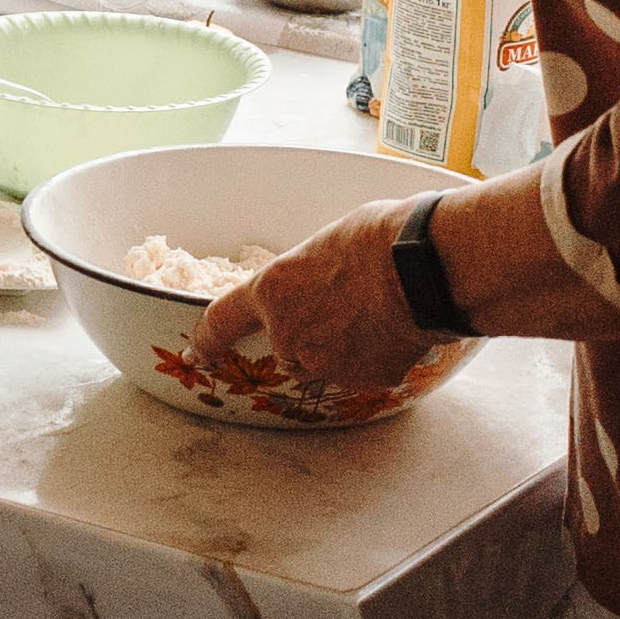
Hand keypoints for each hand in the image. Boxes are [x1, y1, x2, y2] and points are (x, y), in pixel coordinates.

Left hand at [197, 198, 437, 391]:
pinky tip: (395, 329)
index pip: (223, 321)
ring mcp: (325, 363)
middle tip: (345, 307)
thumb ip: (307, 276)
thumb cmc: (379, 239)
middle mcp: (289, 333)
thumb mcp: (325, 245)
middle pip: (287, 349)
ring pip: (325, 365)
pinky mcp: (362, 380)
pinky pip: (364, 374)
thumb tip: (318, 284)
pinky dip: (376, 358)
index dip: (207, 341)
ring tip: (376, 313)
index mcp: (273, 291)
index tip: (196, 353)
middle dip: (308, 337)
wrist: (423, 267)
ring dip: (341, 349)